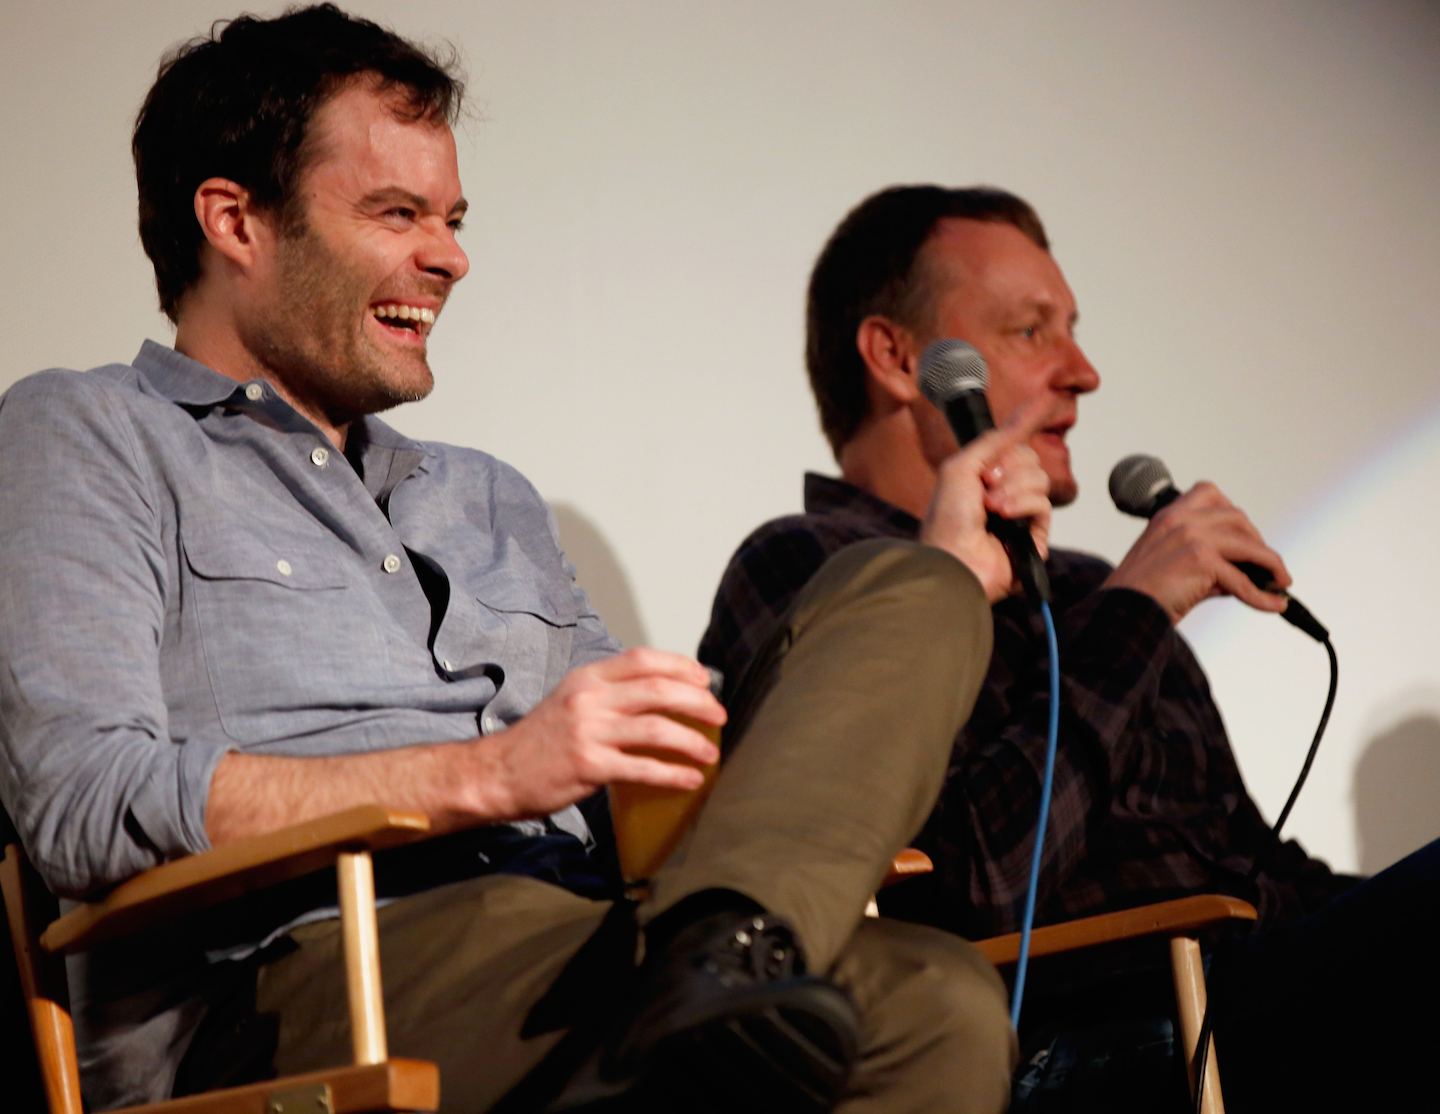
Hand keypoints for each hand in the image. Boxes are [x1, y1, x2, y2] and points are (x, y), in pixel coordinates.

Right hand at [475, 647, 725, 820]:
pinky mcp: (589, 766)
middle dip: (698, 702)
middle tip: (719, 716)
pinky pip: (643, 768)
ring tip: (710, 754)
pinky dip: (673, 775)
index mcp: (588, 678)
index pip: (643, 659)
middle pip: (659, 690)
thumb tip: (660, 695)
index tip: (704, 680)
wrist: (497, 773)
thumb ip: (609, 694)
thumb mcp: (572, 700)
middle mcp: (589, 699)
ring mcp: (589, 732)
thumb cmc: (541, 741)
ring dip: (692, 742)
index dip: (681, 666)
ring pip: (657, 729)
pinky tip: (690, 781)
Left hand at [919, 396, 1055, 601]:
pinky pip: (1043, 503)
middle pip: (1029, 457)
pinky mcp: (1034, 536)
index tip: (1045, 398)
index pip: (1011, 443)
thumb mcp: (961, 467)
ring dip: (1013, 487)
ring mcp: (1019, 515)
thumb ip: (992, 442)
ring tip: (990, 506)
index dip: (1026, 422)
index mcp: (981, 476)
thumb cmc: (947, 519)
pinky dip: (1023, 504)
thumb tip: (1018, 421)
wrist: (953, 558)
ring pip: (1039, 478)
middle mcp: (1002, 492)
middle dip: (1009, 465)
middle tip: (985, 482)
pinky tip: (1004, 516)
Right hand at [1103, 481, 1290, 624]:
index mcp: (1167, 516)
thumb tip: (1248, 574)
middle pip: (1237, 517)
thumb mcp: (1171, 563)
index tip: (1242, 535)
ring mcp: (1191, 537)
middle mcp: (1179, 519)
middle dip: (1257, 541)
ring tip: (1280, 582)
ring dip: (1271, 563)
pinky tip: (1273, 605)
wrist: (1122, 612)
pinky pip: (1243, 580)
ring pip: (1248, 544)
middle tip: (1266, 566)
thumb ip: (1206, 560)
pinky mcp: (1201, 560)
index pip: (1209, 493)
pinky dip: (1262, 596)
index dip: (1232, 512)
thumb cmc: (1141, 593)